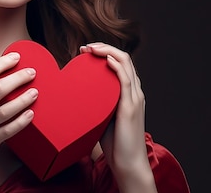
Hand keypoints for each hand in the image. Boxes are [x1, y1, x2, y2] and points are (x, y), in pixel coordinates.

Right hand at [0, 52, 37, 182]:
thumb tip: (3, 72)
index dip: (3, 63)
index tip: (17, 57)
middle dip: (18, 77)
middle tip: (32, 73)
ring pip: (6, 109)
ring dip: (24, 99)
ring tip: (35, 92)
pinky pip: (8, 129)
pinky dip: (21, 121)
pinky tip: (31, 114)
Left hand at [80, 43, 149, 175]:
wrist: (127, 163)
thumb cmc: (114, 143)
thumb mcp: (102, 117)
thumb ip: (96, 104)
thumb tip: (75, 97)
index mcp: (129, 93)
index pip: (121, 63)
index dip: (104, 52)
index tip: (85, 51)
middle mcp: (135, 92)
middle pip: (124, 58)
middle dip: (104, 47)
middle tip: (85, 47)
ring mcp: (134, 98)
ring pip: (126, 63)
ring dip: (107, 51)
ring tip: (90, 49)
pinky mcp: (130, 107)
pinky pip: (125, 80)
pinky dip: (116, 65)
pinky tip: (105, 60)